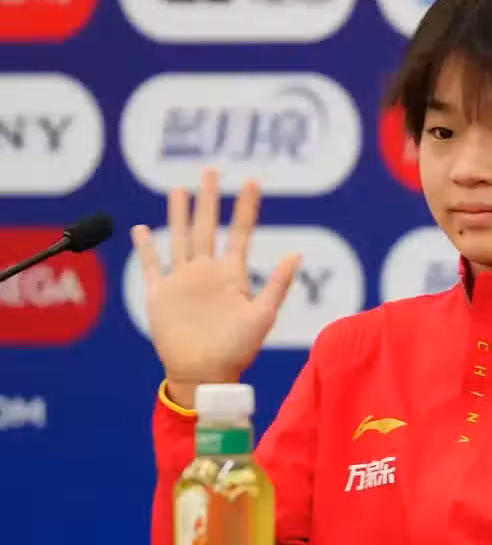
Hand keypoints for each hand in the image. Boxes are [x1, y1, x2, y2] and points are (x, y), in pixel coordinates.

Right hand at [131, 169, 299, 407]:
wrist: (205, 374)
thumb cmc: (238, 350)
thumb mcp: (262, 315)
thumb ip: (277, 284)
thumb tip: (297, 253)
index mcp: (231, 274)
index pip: (240, 232)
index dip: (245, 207)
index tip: (251, 181)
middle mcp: (206, 272)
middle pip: (207, 226)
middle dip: (209, 199)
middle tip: (210, 170)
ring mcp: (182, 281)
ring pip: (180, 238)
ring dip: (179, 214)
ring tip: (179, 190)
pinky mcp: (159, 295)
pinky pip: (151, 266)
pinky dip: (145, 248)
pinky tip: (141, 229)